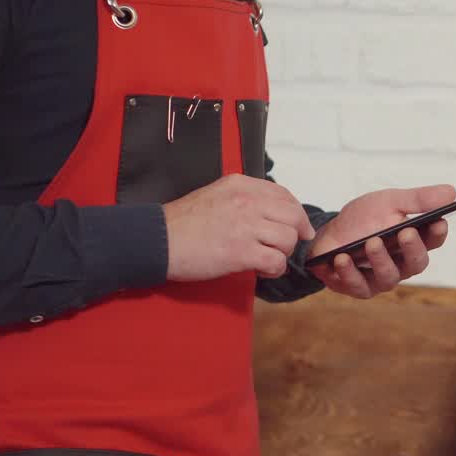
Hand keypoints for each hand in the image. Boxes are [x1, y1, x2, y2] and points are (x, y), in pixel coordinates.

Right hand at [163, 174, 314, 280]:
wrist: (157, 239)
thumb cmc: (183, 222)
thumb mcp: (216, 195)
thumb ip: (244, 198)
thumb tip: (272, 213)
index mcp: (241, 185)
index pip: (285, 195)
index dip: (297, 214)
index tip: (298, 227)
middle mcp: (247, 201)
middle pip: (293, 216)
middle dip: (295, 234)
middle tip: (284, 247)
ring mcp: (245, 225)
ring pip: (288, 239)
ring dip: (282, 253)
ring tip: (266, 259)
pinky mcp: (241, 251)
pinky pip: (277, 261)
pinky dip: (274, 269)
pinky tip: (261, 270)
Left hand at [308, 185, 453, 298]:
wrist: (329, 234)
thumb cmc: (363, 220)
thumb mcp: (389, 202)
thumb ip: (418, 199)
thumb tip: (451, 191)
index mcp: (414, 241)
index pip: (433, 240)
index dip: (437, 232)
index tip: (439, 221)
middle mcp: (402, 263)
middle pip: (416, 263)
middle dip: (412, 248)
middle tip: (406, 232)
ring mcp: (381, 278)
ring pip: (389, 276)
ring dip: (380, 259)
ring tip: (372, 242)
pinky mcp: (359, 288)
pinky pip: (358, 285)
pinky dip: (349, 272)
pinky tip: (342, 258)